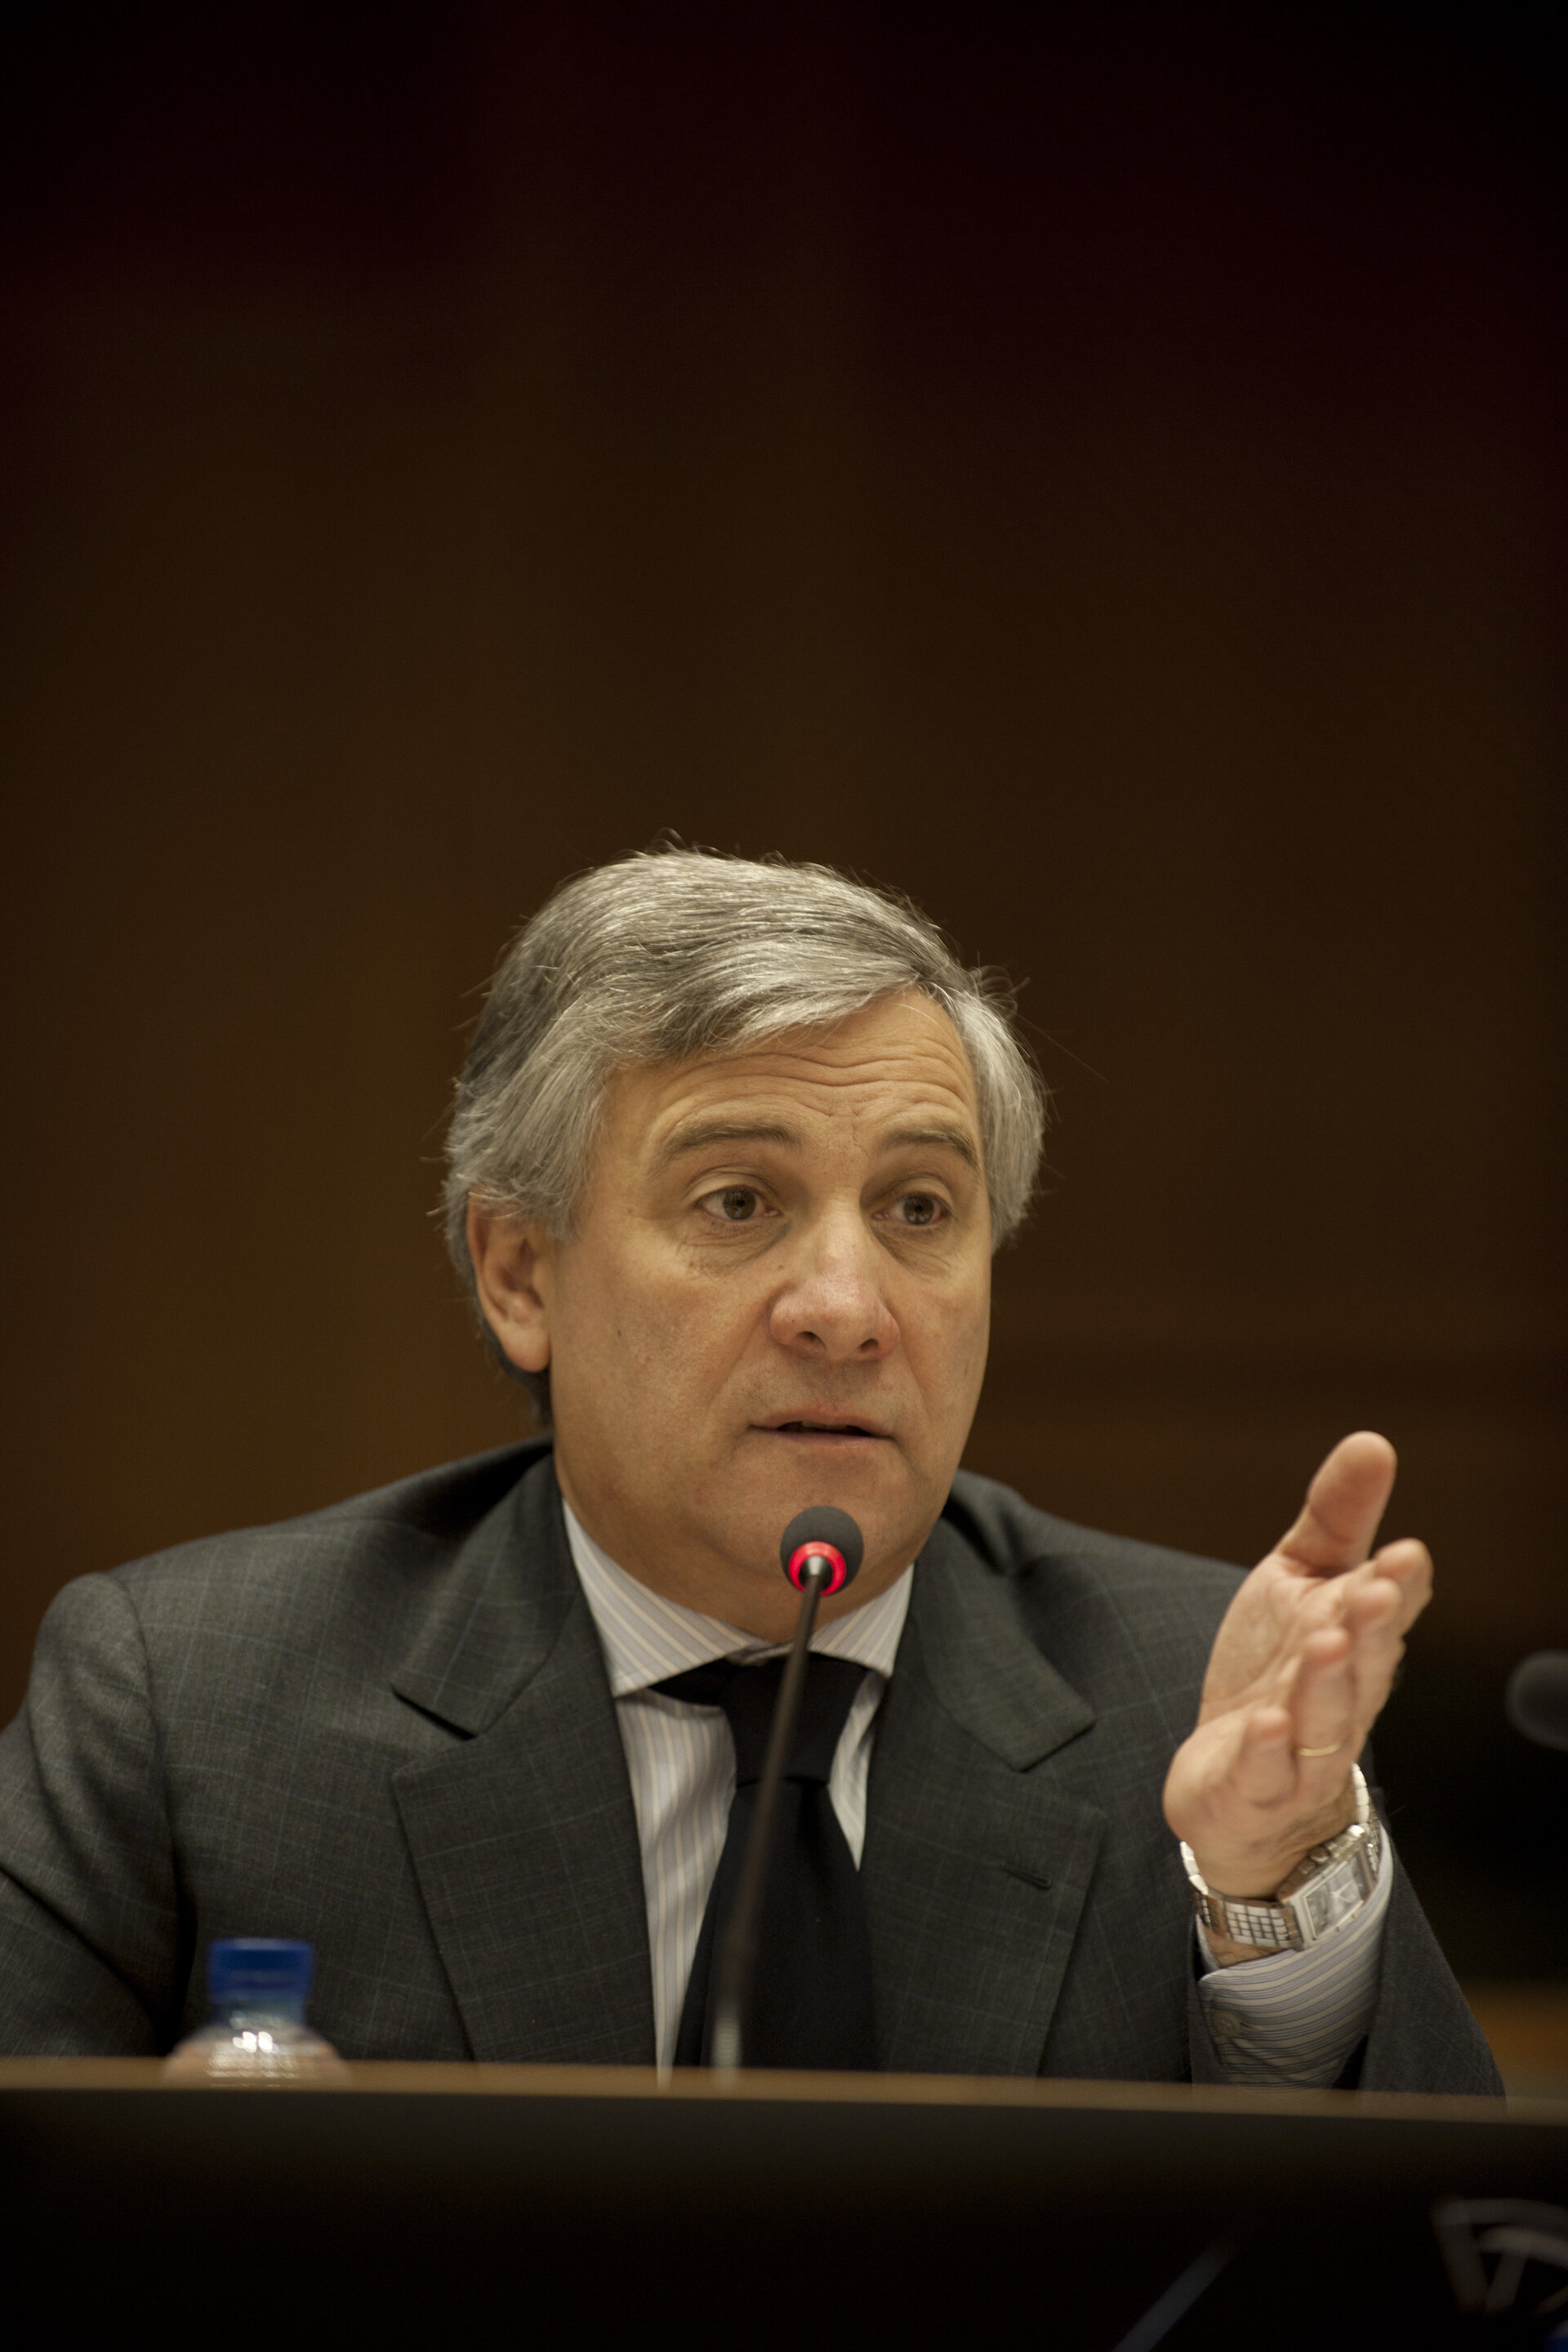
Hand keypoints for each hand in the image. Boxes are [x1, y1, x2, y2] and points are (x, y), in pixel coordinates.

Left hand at [1163, 1431, 1430, 1914]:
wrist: (1240, 1783)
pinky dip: (1267, 1751)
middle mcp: (1340, 1697)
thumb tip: (1373, 1441)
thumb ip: (1336, 1518)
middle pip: (1362, 1663)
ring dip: (1325, 1683)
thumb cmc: (1277, 1668)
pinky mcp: (1253, 1789)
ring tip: (1323, 1642)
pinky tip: (1266, 1723)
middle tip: (1373, 1590)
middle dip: (1370, 1628)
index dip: (1397, 1586)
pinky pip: (1265, 1773)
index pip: (1386, 1611)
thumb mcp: (1300, 1580)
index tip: (1404, 1553)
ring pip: (1322, 1718)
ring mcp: (1301, 1750)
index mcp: (1355, 1640)